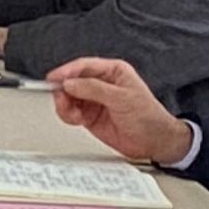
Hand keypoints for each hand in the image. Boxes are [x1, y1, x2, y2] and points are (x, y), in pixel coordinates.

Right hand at [46, 58, 192, 164]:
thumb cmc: (149, 117)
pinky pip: (70, 112)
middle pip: (72, 81)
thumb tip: (70, 83)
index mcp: (113, 72)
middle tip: (62, 99)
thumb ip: (94, 89)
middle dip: (64, 90)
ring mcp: (94, 100)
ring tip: (72, 113)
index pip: (84, 66)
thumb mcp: (122, 98)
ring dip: (65, 105)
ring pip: (68, 97)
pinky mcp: (89, 116)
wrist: (154, 142)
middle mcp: (102, 84)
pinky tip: (76, 119)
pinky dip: (68, 115)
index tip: (54, 78)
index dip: (67, 71)